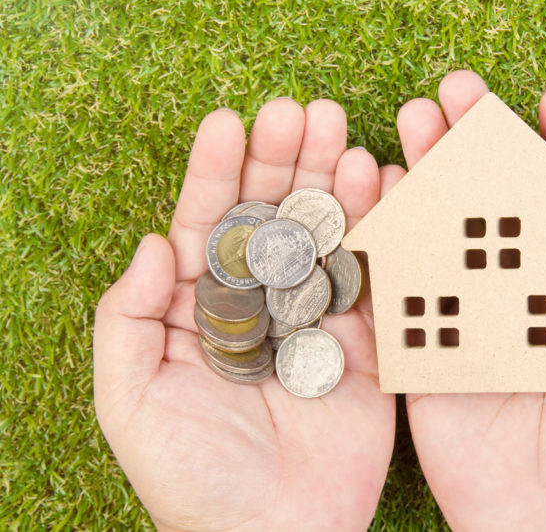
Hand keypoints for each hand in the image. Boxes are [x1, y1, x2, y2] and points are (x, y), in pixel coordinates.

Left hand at [94, 99, 394, 530]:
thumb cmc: (193, 477)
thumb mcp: (130, 401)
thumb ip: (127, 319)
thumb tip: (153, 242)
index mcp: (202, 312)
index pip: (207, 226)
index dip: (214, 174)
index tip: (226, 123)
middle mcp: (260, 305)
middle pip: (269, 217)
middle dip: (279, 161)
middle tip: (294, 111)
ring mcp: (315, 319)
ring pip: (321, 234)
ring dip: (328, 178)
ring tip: (335, 127)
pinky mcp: (363, 340)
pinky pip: (369, 275)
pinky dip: (374, 227)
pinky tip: (376, 181)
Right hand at [391, 71, 545, 530]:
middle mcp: (524, 296)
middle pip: (500, 205)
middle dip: (482, 144)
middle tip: (459, 93)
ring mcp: (473, 319)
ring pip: (449, 232)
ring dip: (431, 174)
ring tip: (413, 121)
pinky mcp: (428, 349)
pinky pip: (408, 287)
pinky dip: (392, 238)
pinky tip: (380, 191)